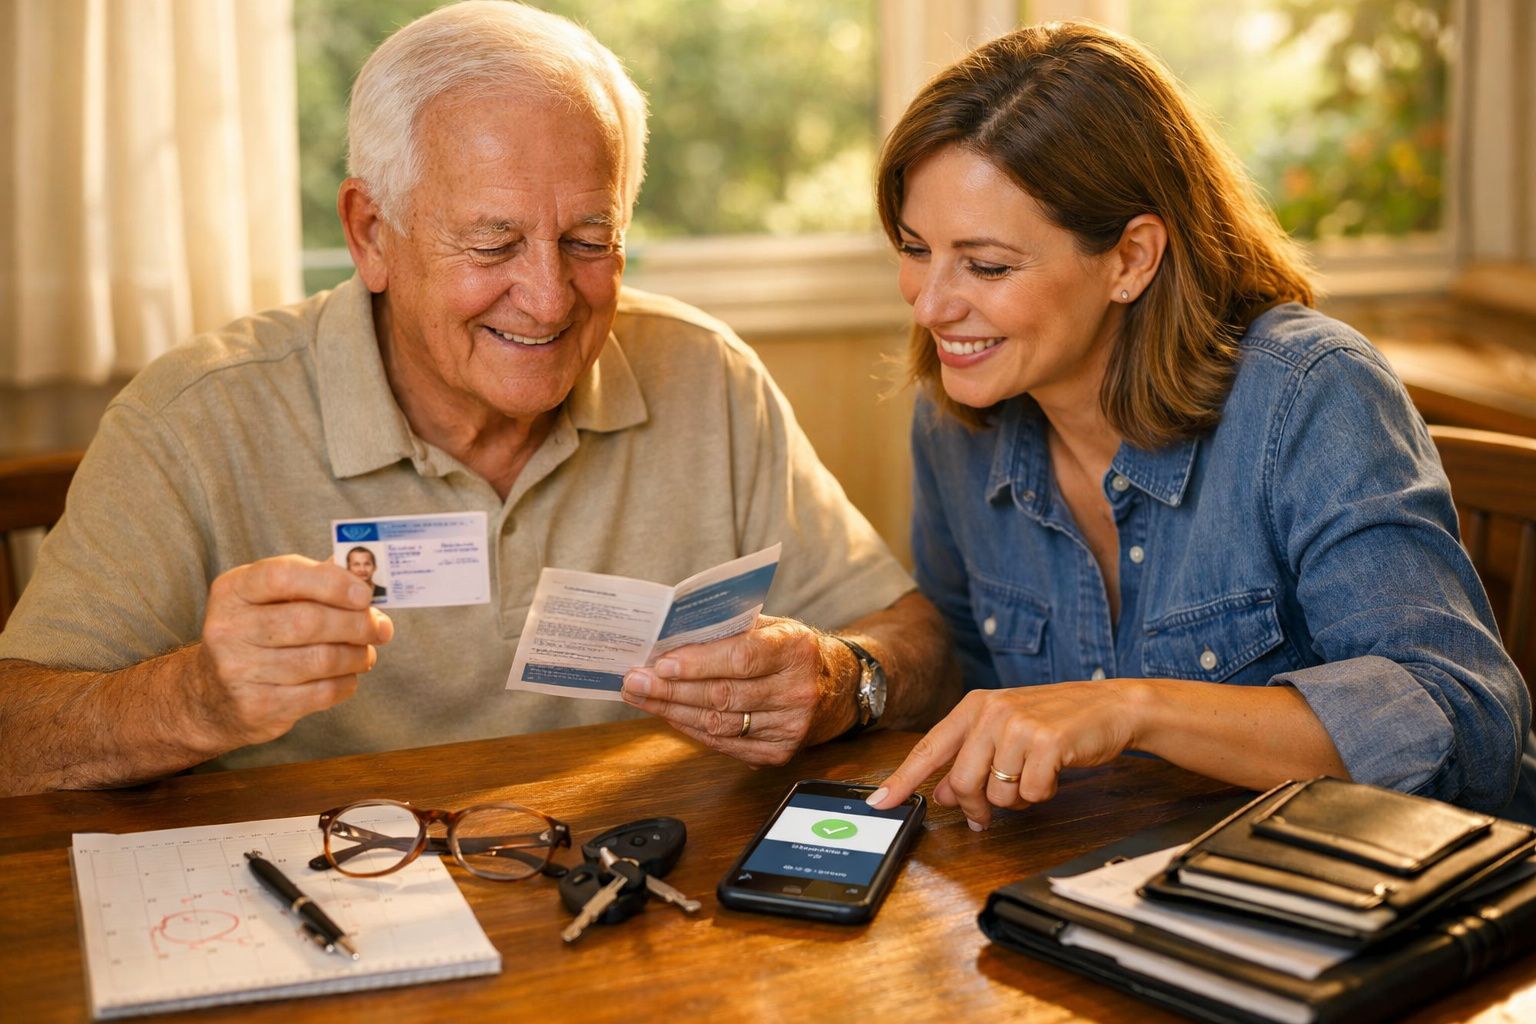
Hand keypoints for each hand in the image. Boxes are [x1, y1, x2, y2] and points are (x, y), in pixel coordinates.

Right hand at [192, 555, 393, 747]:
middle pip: (309, 621)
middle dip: (356, 624)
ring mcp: (238, 671)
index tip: (364, 594)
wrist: (212, 696)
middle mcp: (228, 629)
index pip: (283, 576)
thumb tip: (365, 583)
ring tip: (365, 653)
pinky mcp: (256, 706)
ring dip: (357, 655)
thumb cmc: (257, 635)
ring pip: (320, 659)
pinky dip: (345, 683)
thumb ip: (313, 584)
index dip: (331, 583)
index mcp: (233, 591)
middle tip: (380, 628)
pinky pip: (319, 693)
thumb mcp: (269, 600)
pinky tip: (348, 676)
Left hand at [620, 614, 851, 765]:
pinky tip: (669, 715)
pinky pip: (725, 744)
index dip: (698, 663)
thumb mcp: (770, 626)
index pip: (741, 658)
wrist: (835, 686)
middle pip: (722, 695)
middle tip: (634, 681)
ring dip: (672, 711)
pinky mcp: (780, 752)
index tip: (661, 663)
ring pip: (718, 723)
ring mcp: (791, 726)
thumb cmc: (790, 650)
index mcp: (796, 649)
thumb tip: (670, 636)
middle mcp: (798, 691)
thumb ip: (728, 629)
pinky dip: (691, 730)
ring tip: (642, 697)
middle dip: (670, 689)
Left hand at [867, 682, 1141, 828]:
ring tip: (1033, 776)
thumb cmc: (1057, 721)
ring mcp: (1019, 725)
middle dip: (975, 807)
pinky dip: (1043, 794)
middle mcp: (991, 711)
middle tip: (988, 813)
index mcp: (974, 707)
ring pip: (997, 793)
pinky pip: (1031, 793)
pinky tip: (1054, 773)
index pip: (929, 749)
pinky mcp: (1047, 742)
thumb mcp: (1006, 732)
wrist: (1111, 706)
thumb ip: (969, 758)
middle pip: (961, 783)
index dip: (901, 779)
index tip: (878, 802)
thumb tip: (938, 792)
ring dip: (1016, 799)